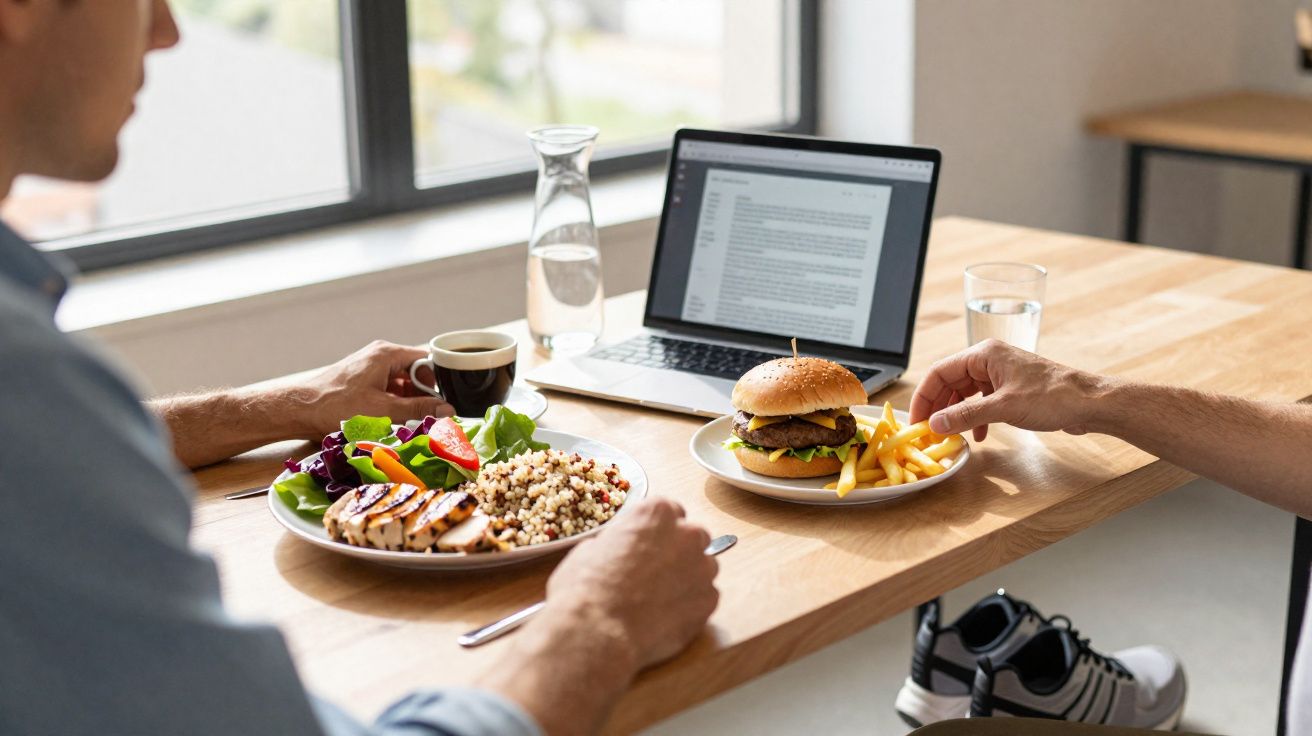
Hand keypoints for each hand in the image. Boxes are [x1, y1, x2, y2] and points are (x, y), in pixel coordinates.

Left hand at [296, 341, 452, 437]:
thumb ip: (418, 409)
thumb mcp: (384, 410)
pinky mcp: (361, 379)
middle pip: (414, 372)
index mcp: (387, 354)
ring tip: (408, 422)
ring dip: (407, 402)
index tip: (443, 402)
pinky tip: (391, 421)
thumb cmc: (337, 407)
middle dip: (422, 395)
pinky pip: (387, 388)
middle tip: (427, 417)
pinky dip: (393, 403)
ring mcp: (369, 366)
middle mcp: (379, 355)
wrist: (299, 409)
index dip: (437, 382)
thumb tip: (449, 409)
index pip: (426, 360)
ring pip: (401, 383)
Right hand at [540, 498, 719, 673]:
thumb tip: (622, 550)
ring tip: (660, 599)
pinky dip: (691, 605)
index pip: (671, 512)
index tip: (649, 546)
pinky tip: (667, 617)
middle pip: (693, 537)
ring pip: (703, 568)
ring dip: (687, 578)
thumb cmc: (587, 587)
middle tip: (655, 573)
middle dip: (679, 551)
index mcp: (657, 513)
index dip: (659, 532)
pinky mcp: (708, 600)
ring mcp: (703, 568)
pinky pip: (705, 597)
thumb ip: (621, 541)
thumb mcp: (592, 547)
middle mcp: (687, 534)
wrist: (598, 629)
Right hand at [909, 339, 1110, 440]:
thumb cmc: (1053, 396)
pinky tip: (978, 435)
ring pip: (965, 393)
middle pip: (949, 382)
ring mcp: (1000, 374)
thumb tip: (935, 424)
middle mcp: (989, 360)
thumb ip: (966, 416)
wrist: (1089, 403)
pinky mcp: (1011, 389)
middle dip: (939, 407)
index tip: (916, 420)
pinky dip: (974, 417)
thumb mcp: (1003, 408)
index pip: (939, 372)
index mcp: (984, 354)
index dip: (924, 397)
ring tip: (951, 435)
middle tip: (930, 431)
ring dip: (956, 414)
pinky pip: (981, 401)